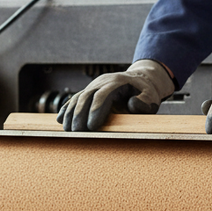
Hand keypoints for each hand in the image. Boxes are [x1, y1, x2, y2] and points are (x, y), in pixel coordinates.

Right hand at [57, 59, 174, 131]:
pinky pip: (75, 98)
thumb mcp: (151, 96)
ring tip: (67, 130)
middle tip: (76, 132)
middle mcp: (102, 82)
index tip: (91, 127)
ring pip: (78, 97)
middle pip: (86, 96)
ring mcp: (94, 85)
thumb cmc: (146, 92)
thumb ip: (145, 102)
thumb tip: (132, 105)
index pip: (103, 95)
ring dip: (70, 113)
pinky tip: (60, 119)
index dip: (95, 110)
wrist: (139, 79)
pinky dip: (66, 109)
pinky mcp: (89, 91)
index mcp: (117, 82)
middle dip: (79, 114)